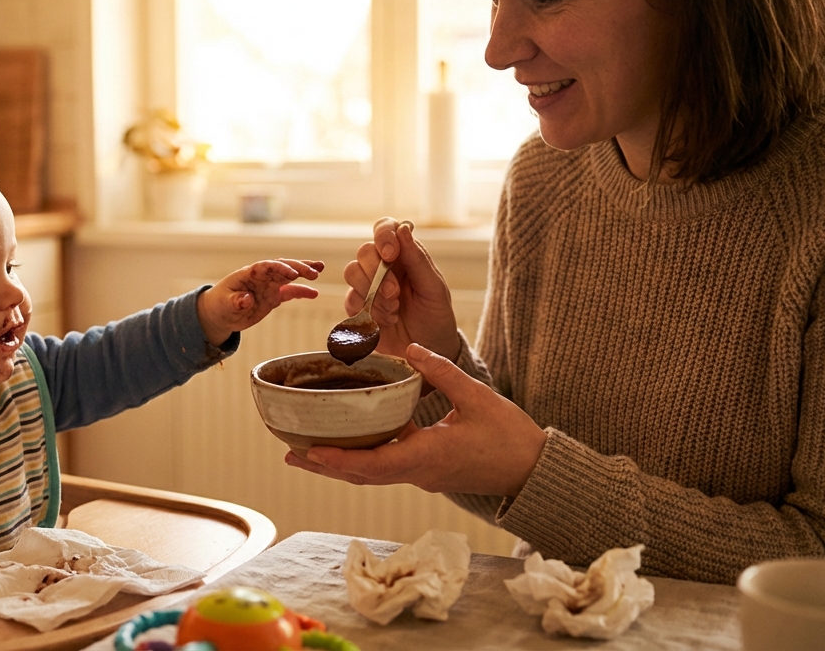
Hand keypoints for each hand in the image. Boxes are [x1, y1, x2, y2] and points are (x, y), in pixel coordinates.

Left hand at [198, 259, 323, 345]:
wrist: (220, 314)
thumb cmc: (219, 305)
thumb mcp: (225, 305)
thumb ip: (236, 301)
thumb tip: (247, 299)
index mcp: (249, 274)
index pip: (267, 266)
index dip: (281, 268)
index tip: (294, 274)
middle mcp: (262, 277)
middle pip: (282, 267)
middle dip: (298, 267)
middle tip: (315, 271)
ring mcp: (268, 286)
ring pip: (289, 276)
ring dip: (304, 272)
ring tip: (319, 271)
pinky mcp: (273, 297)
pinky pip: (290, 292)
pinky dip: (302, 292)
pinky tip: (314, 294)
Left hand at [285, 343, 545, 496]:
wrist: (533, 470)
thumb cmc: (510, 436)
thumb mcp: (477, 396)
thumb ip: (442, 371)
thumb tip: (411, 348)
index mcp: (428, 455)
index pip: (375, 463)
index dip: (340, 458)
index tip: (310, 450)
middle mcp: (418, 471)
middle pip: (362, 474)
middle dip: (326, 465)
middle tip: (290, 453)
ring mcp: (422, 475)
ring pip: (371, 474)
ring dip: (339, 466)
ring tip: (305, 453)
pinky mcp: (427, 471)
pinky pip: (385, 469)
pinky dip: (360, 461)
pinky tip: (346, 446)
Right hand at [344, 218, 459, 358]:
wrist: (429, 351)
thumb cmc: (436, 317)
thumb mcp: (434, 288)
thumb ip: (418, 259)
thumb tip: (404, 228)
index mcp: (403, 255)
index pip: (385, 228)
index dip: (383, 235)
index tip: (391, 254)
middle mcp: (382, 267)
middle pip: (364, 251)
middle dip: (377, 272)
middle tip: (395, 294)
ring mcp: (367, 287)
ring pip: (351, 272)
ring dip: (372, 292)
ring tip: (393, 310)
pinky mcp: (357, 308)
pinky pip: (350, 299)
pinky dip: (367, 310)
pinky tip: (385, 321)